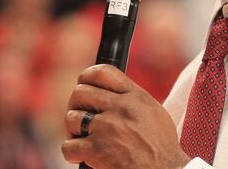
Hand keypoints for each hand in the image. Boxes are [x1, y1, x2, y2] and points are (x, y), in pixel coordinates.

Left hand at [61, 64, 191, 168]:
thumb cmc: (159, 145)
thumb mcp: (153, 111)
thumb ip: (131, 97)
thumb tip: (108, 91)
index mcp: (135, 96)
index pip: (102, 72)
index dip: (86, 78)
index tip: (84, 86)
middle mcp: (121, 108)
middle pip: (80, 93)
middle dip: (76, 106)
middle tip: (82, 118)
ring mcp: (108, 128)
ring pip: (71, 118)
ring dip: (75, 130)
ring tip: (86, 139)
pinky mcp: (98, 150)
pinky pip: (68, 146)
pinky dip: (73, 152)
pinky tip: (84, 155)